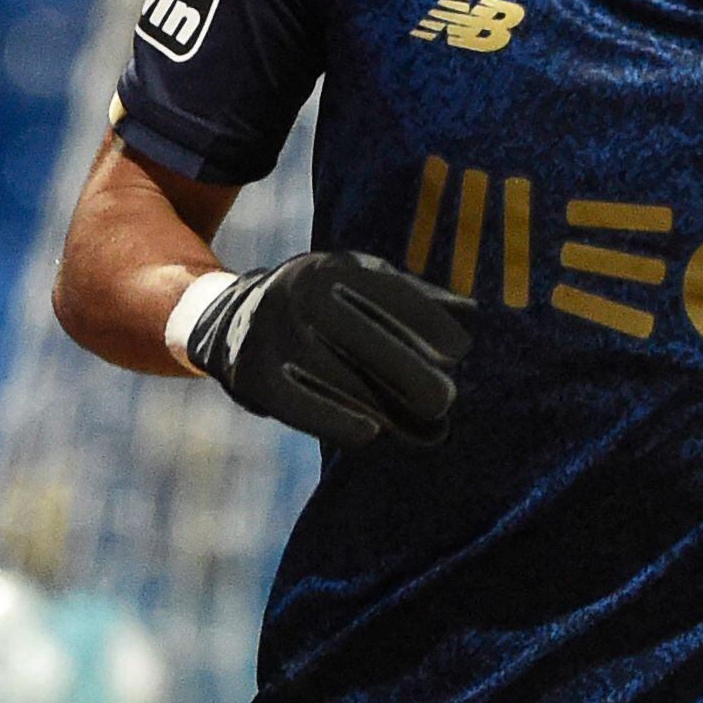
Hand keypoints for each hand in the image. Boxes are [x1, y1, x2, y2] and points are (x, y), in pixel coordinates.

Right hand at [184, 251, 474, 445]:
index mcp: (332, 268)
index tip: (460, 351)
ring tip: (425, 427)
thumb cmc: (321, 304)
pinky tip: (371, 434)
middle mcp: (298, 294)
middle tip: (445, 400)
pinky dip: (337, 422)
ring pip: (338, 378)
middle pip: (365, 339)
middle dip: (411, 373)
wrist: (229, 318)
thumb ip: (413, 298)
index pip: (387, 294)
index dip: (428, 322)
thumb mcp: (360, 284)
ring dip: (386, 408)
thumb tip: (473, 314)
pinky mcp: (253, 375)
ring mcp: (272, 334)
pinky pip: (301, 405)